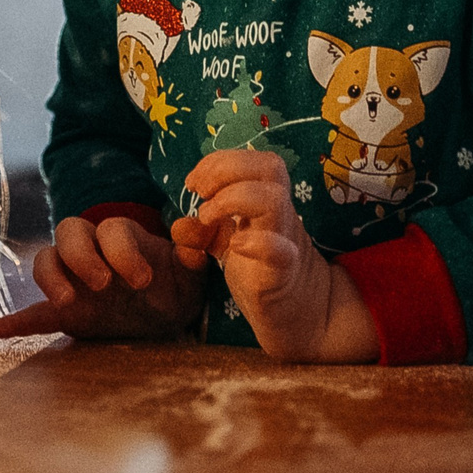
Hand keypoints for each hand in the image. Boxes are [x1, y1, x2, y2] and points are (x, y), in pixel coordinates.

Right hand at [0, 213, 204, 340]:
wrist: (164, 315)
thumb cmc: (175, 285)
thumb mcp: (191, 273)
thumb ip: (193, 252)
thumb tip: (191, 230)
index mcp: (121, 236)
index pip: (111, 230)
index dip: (123, 252)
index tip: (142, 280)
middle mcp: (90, 250)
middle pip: (69, 233)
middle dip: (82, 255)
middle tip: (103, 284)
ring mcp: (72, 280)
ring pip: (45, 261)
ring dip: (51, 278)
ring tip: (66, 302)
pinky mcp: (64, 312)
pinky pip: (34, 311)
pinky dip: (16, 320)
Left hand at [170, 151, 375, 362]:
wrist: (295, 313)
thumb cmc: (261, 271)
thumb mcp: (226, 246)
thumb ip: (203, 232)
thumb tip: (177, 226)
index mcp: (268, 200)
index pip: (254, 160)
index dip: (220, 161)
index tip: (193, 182)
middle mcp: (280, 214)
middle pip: (270, 167)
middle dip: (227, 169)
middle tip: (200, 191)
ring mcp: (285, 240)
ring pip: (274, 200)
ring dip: (233, 199)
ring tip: (208, 217)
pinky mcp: (283, 271)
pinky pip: (279, 250)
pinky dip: (254, 242)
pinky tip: (233, 245)